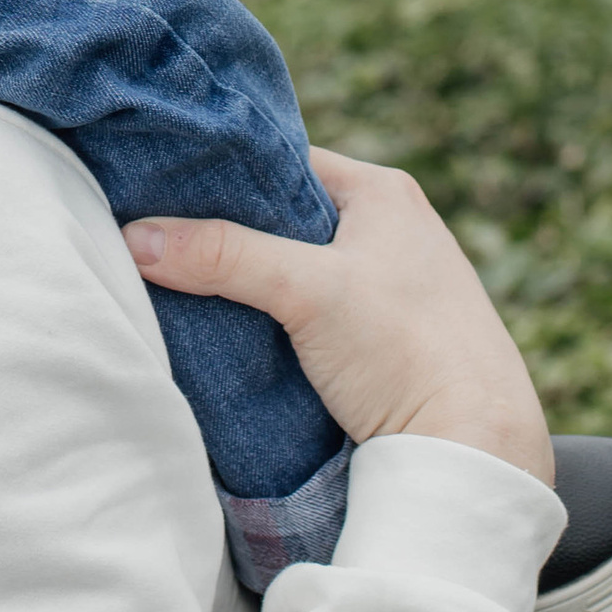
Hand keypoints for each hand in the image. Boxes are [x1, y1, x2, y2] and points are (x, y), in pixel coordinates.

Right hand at [125, 149, 552, 482]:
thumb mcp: (306, 292)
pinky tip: (248, 340)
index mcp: (384, 192)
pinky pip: (320, 314)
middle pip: (288, 220)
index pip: (283, 164)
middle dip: (234, 238)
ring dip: (258, 287)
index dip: (225, 180)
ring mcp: (396, 286)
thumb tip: (134, 237)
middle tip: (171, 250)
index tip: (166, 197)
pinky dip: (284, 323)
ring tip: (196, 295)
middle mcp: (395, 228)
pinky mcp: (392, 338)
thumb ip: (222, 256)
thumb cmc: (408, 350)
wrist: (477, 447)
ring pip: (302, 271)